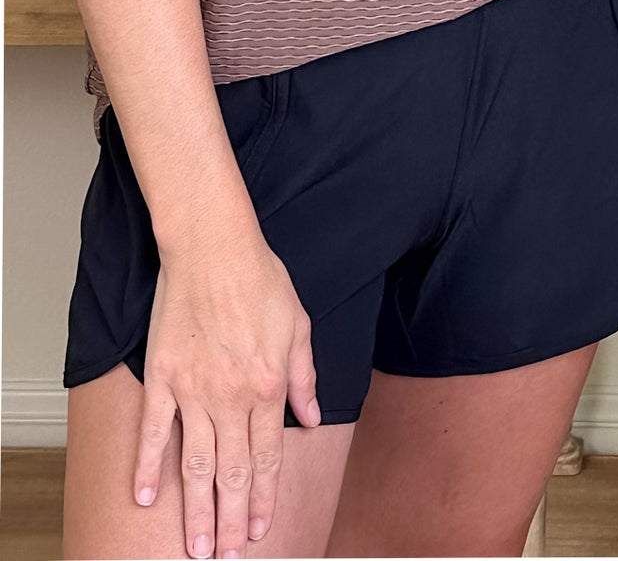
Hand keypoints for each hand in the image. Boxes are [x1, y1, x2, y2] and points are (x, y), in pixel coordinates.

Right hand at [135, 239, 319, 557]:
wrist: (213, 247)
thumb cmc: (259, 278)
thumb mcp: (299, 324)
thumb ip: (305, 376)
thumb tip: (312, 417)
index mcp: (269, 386)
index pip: (268, 458)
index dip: (264, 498)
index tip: (260, 530)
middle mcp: (233, 397)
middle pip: (232, 472)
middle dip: (232, 521)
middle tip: (228, 557)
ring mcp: (194, 391)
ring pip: (195, 465)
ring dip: (196, 511)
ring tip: (196, 547)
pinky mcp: (162, 378)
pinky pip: (154, 432)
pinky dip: (148, 467)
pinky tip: (145, 499)